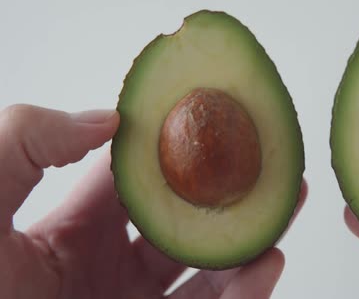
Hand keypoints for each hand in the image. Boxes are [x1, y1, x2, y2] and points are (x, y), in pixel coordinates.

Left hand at [0, 104, 306, 298]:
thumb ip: (30, 139)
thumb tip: (109, 119)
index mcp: (73, 229)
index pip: (137, 179)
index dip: (176, 148)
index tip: (214, 120)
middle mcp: (110, 266)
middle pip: (185, 220)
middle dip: (230, 190)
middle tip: (268, 162)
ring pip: (209, 268)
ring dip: (250, 237)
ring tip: (285, 204)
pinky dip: (247, 292)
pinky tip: (268, 261)